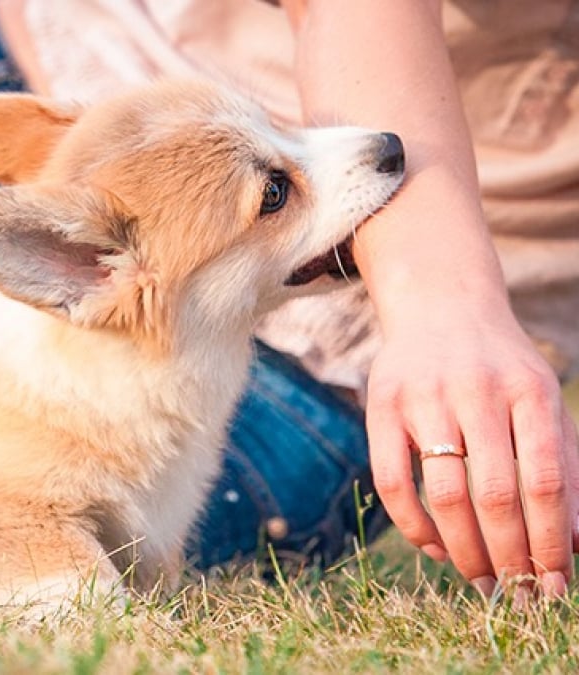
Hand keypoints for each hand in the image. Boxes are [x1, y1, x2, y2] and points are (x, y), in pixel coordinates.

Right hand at [366, 292, 578, 598]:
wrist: (439, 306)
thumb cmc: (501, 368)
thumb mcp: (540, 399)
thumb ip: (562, 463)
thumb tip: (570, 543)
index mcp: (529, 391)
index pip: (545, 481)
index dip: (551, 541)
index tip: (554, 584)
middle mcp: (476, 392)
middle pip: (494, 494)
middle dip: (508, 555)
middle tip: (514, 593)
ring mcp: (424, 398)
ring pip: (443, 494)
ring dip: (463, 549)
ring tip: (478, 578)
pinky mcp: (381, 407)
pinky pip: (392, 483)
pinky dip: (414, 527)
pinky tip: (434, 548)